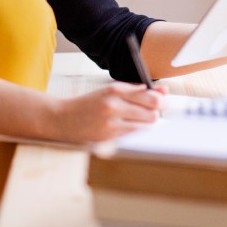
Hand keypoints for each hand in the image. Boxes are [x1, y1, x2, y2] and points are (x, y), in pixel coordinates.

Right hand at [50, 82, 166, 142]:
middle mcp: (114, 104)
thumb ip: (136, 90)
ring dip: (148, 123)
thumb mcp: (110, 91)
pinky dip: (137, 131)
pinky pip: (135, 135)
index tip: (162, 101)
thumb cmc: (89, 104)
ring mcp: (111, 122)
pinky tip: (130, 127)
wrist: (63, 119)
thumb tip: (162, 91)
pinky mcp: (109, 137)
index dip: (161, 99)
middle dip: (157, 112)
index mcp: (115, 89)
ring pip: (146, 125)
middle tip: (153, 111)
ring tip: (139, 119)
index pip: (150, 95)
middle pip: (152, 111)